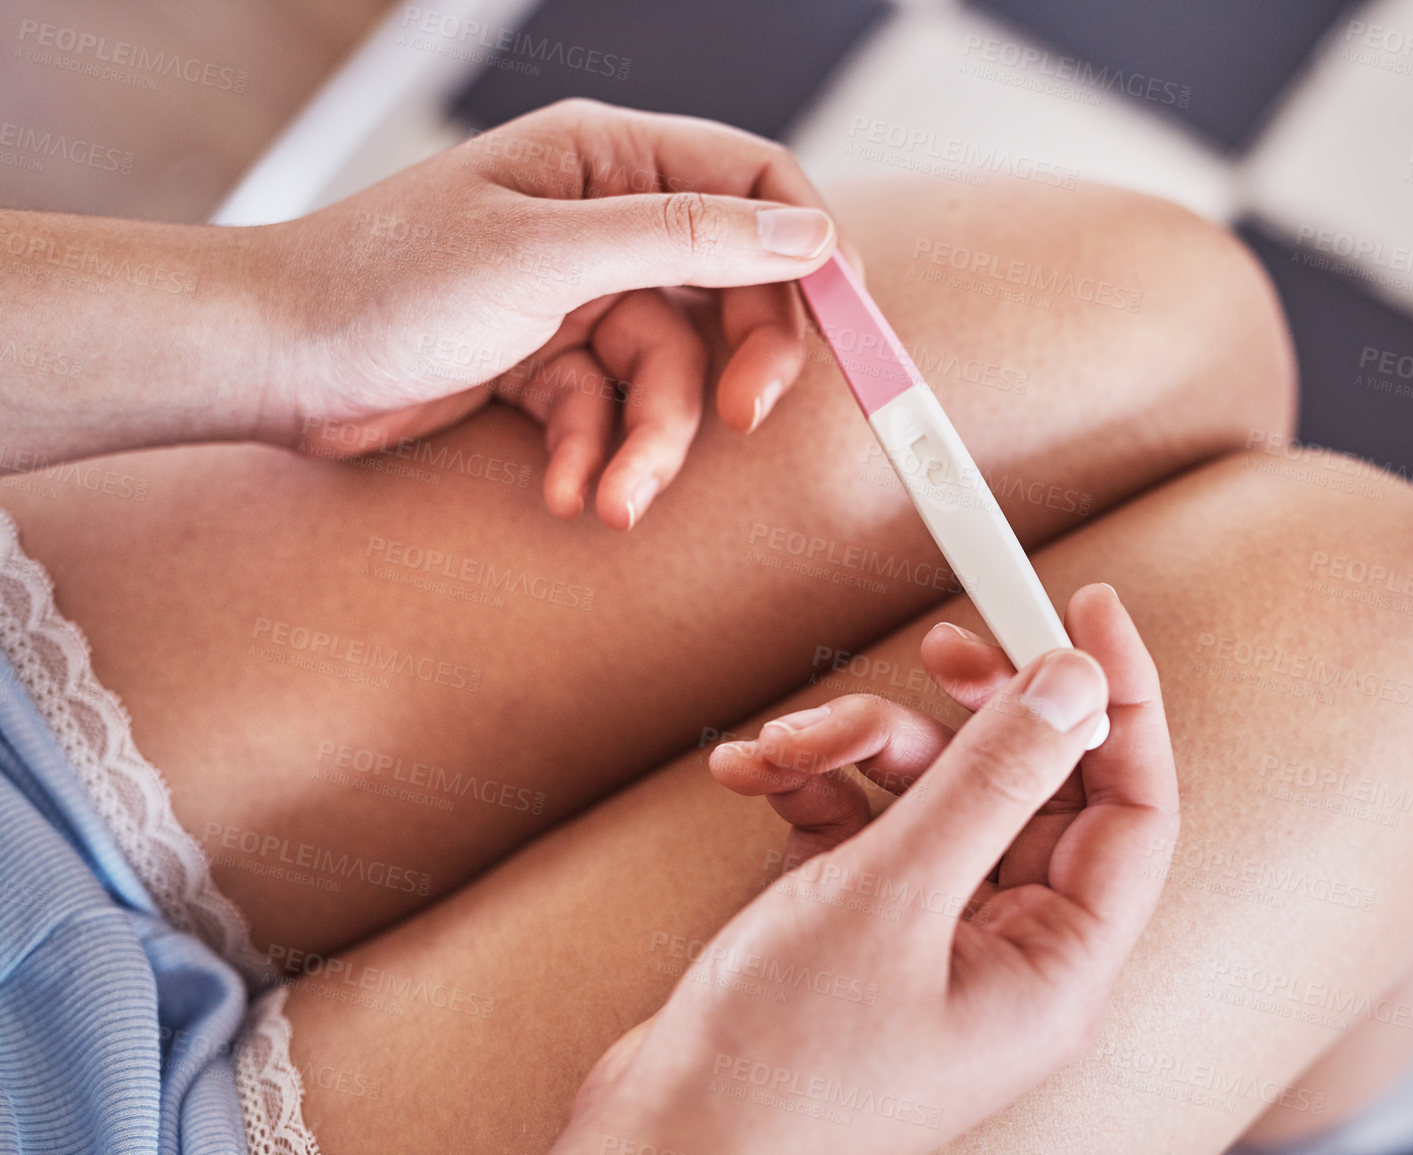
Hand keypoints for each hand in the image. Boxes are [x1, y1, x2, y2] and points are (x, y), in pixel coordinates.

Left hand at [264, 98, 839, 526]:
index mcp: (606, 159)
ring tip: (610, 496)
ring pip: (668, 375)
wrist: (272, 366)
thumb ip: (686, 240)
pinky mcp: (547, 365)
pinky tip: (561, 488)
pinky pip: (611, 415)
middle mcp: (600, 221)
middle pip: (727, 291)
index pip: (752, 186)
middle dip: (734, 366)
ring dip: (647, 443)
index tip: (849, 323)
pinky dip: (594, 457)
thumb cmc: (384, 285)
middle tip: (742, 420)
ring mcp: (575, 296)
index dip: (810, 252)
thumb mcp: (549, 256)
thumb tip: (805, 236)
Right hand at [554, 584, 1179, 1154]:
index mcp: (1054, 965)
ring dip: (859, 747)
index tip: (1083, 608)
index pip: (1129, 806)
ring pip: (931, 792)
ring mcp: (926, 938)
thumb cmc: (783, 1066)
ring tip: (786, 747)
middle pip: (1024, 785)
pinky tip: (748, 775)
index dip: (1118, 701)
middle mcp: (1004, 950)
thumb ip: (989, 781)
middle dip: (965, 714)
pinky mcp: (854, 926)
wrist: (663, 1154)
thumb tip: (1076, 685)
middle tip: (938, 648)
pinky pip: (858, 822)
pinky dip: (810, 786)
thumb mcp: (891, 898)